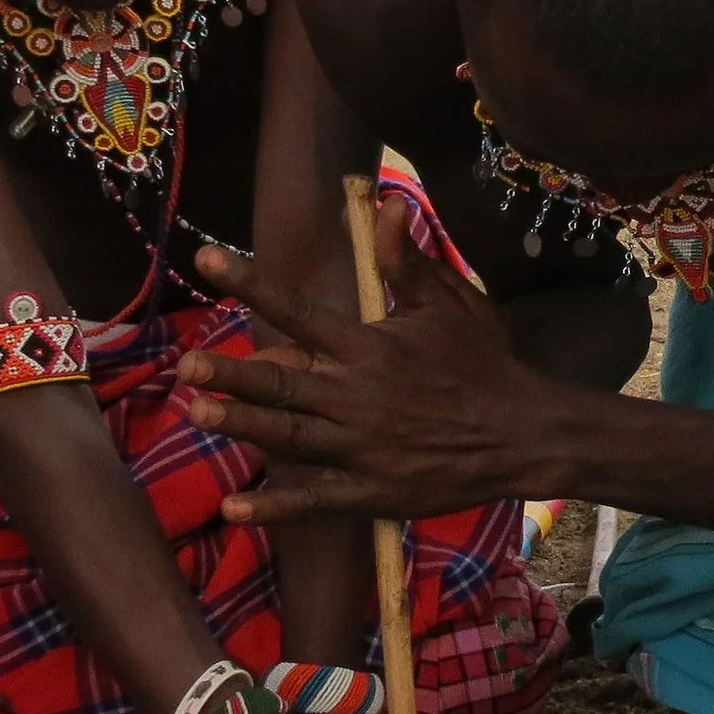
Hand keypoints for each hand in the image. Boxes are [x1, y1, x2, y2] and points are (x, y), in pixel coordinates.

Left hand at [177, 196, 548, 523]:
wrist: (526, 434)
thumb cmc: (485, 363)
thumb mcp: (450, 304)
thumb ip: (407, 261)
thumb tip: (387, 204)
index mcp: (370, 347)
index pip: (299, 309)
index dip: (251, 282)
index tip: (206, 259)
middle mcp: (358, 395)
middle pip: (285, 380)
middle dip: (235, 372)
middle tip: (186, 364)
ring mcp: (361, 448)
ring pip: (290, 435)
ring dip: (243, 423)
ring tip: (198, 412)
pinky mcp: (370, 492)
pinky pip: (315, 500)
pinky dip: (275, 506)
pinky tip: (234, 509)